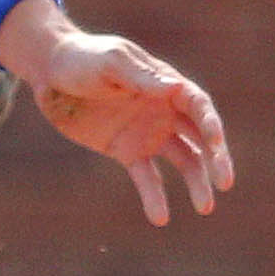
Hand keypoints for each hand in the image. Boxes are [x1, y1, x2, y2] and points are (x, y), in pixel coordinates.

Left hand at [0, 5, 233, 226]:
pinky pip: (146, 177)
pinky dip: (154, 196)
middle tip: (224, 182)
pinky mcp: (126, 150)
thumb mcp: (111, 62)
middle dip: (215, 159)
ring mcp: (147, 132)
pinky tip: (160, 217)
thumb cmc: (83, 57)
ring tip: (205, 208)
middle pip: (200, 137)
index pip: (198, 106)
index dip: (211, 125)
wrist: (49, 71)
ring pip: (183, 160)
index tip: (216, 146)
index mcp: (166, 85)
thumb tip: (177, 88)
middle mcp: (164, 110)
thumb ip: (141, 76)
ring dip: (196, 182)